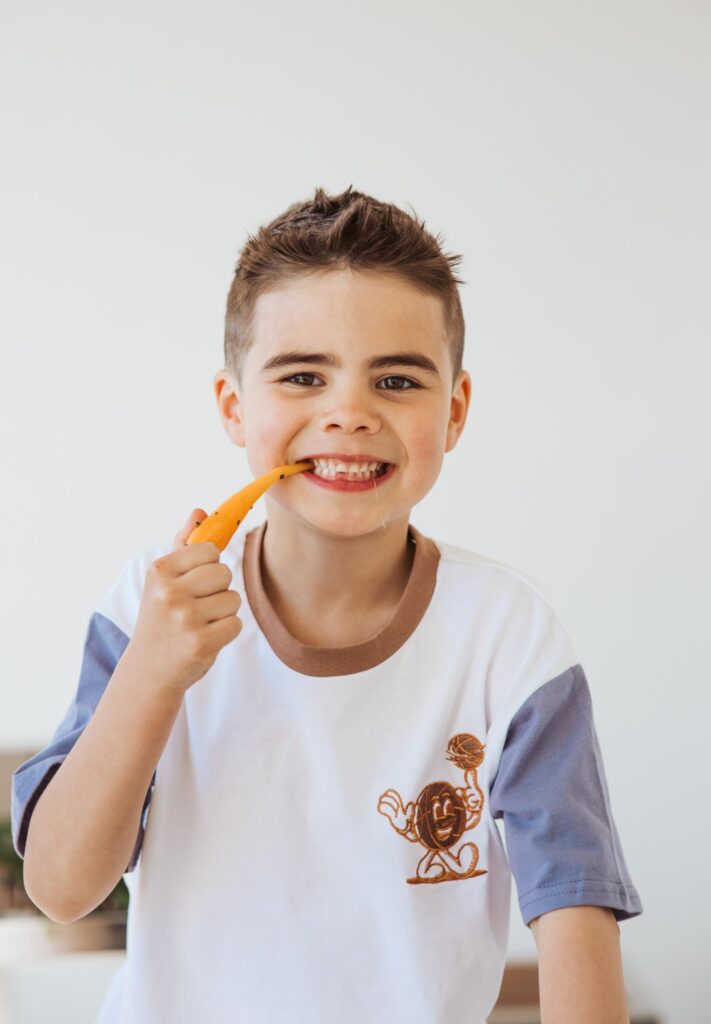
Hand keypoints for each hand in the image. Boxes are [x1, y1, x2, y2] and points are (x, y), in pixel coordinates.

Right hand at [127, 508, 242, 696]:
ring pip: (233, 599)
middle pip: (225, 573)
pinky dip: (226, 633)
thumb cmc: (160, 619)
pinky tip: (204, 640)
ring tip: (198, 625)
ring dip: (222, 613)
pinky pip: (236, 624)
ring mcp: (185, 619)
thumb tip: (199, 511)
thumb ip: (182, 544)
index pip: (210, 550)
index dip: (208, 567)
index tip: (192, 584)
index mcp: (160, 571)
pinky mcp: (201, 643)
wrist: (149, 671)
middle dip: (217, 590)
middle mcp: (169, 592)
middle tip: (195, 607)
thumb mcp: (163, 581)